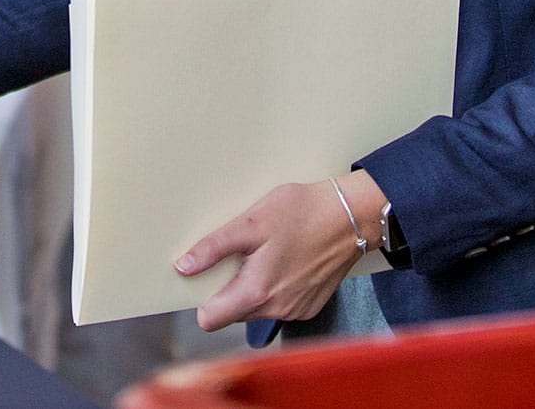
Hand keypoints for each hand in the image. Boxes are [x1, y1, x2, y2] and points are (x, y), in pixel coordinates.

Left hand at [176, 170, 381, 331]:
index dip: (200, 299)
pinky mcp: (311, 305)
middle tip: (234, 255)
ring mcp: (297, 310)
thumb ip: (213, 248)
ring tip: (260, 253)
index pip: (211, 320)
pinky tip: (281, 259)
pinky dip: (274, 286)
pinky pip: (279, 303)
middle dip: (227, 288)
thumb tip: (183, 267)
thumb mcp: (249, 224)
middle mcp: (279, 310)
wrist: (351, 216)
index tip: (201, 277)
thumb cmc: (301, 213)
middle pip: (233, 312)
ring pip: (257, 307)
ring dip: (251, 286)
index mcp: (258, 293)